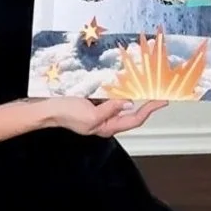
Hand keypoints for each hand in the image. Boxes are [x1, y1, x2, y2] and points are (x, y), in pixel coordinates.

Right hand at [45, 97, 167, 137]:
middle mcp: (107, 120)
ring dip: (134, 95)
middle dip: (146, 103)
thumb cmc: (66, 114)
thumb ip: (111, 109)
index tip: (162, 101)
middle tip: (159, 92)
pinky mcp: (95, 103)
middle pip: (132, 112)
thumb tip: (129, 103)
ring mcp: (101, 112)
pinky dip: (121, 91)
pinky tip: (126, 84)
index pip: (135, 119)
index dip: (150, 110)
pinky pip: (113, 97)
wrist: (49, 108)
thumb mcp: (91, 114)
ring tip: (147, 86)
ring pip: (123, 103)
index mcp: (107, 127)